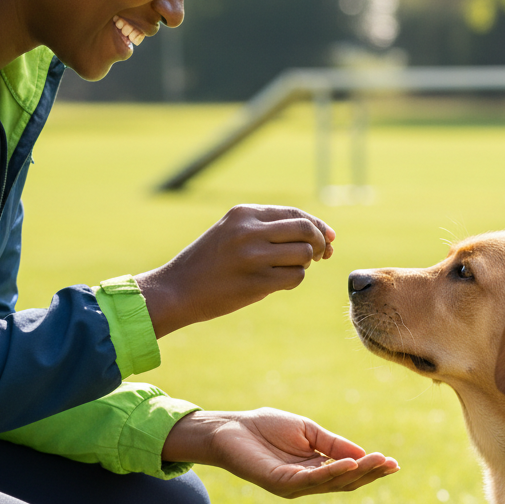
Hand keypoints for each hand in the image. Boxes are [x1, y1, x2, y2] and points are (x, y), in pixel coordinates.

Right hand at [135, 204, 335, 336]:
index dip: (317, 225)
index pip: (295, 213)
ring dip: (303, 264)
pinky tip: (277, 284)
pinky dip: (293, 281)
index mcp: (244, 213)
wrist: (176, 290)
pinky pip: (294, 277)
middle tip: (320, 256)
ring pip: (303, 254)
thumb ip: (268, 229)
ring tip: (285, 270)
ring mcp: (253, 256)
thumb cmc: (207, 263)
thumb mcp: (231, 232)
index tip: (328, 238)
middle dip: (319, 243)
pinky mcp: (256, 282)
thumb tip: (319, 235)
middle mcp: (250, 230)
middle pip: (306, 231)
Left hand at [162, 408, 398, 497]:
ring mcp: (294, 485)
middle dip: (369, 473)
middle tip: (391, 464)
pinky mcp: (280, 482)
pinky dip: (331, 472)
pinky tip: (348, 463)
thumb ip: (332, 444)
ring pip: (332, 482)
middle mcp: (307, 481)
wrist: (231, 429)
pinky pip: (310, 480)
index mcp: (315, 467)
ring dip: (356, 473)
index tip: (393, 463)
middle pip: (345, 481)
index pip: (349, 472)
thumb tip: (364, 454)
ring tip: (376, 462)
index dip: (371, 468)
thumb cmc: (265, 428)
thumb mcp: (307, 431)